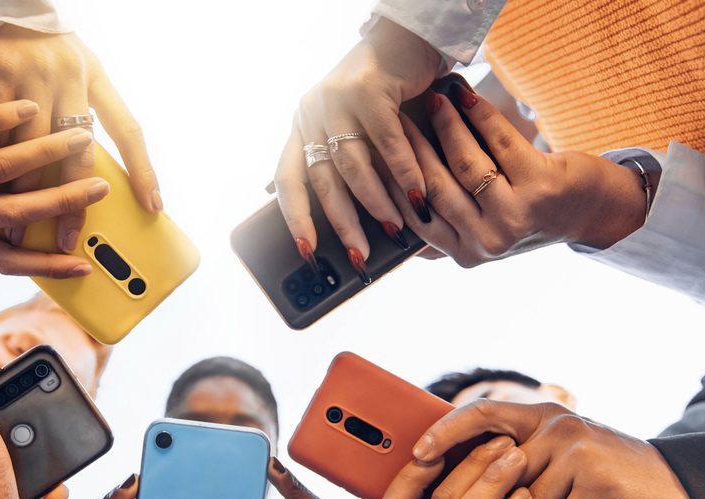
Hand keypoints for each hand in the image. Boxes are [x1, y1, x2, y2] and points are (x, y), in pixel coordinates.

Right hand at [0, 25, 158, 252]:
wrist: (2, 3)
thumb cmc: (43, 48)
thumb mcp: (75, 70)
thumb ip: (80, 110)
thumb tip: (82, 171)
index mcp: (97, 79)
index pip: (129, 129)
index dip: (144, 170)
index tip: (154, 206)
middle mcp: (72, 77)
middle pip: (79, 150)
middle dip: (74, 200)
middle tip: (70, 236)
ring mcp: (34, 76)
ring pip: (32, 148)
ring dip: (25, 192)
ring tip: (18, 225)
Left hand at [273, 18, 439, 276]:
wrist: (409, 38)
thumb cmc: (387, 91)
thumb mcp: (359, 129)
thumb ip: (349, 164)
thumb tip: (351, 218)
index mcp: (303, 125)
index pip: (288, 179)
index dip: (295, 217)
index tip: (307, 250)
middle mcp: (311, 112)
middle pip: (322, 180)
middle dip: (343, 223)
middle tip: (359, 253)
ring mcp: (336, 98)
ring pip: (353, 164)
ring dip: (376, 201)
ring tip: (394, 226)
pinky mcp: (366, 88)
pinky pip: (385, 143)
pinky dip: (403, 172)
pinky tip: (416, 194)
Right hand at [381, 83, 646, 266]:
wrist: (590, 211)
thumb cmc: (527, 214)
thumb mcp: (481, 232)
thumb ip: (441, 230)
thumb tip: (389, 211)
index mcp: (465, 254)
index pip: (416, 213)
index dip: (394, 178)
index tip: (379, 145)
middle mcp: (487, 241)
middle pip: (434, 187)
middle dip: (412, 147)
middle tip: (396, 116)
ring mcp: (515, 217)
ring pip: (464, 164)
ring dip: (445, 125)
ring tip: (432, 99)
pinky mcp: (540, 186)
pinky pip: (499, 142)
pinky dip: (479, 115)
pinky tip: (465, 96)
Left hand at [413, 400, 696, 498]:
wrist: (675, 494)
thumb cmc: (606, 485)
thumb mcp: (561, 462)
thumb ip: (520, 462)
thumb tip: (455, 484)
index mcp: (542, 416)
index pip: (481, 412)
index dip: (446, 432)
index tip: (418, 456)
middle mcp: (558, 425)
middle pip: (499, 476)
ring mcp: (579, 451)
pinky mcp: (600, 482)